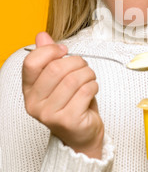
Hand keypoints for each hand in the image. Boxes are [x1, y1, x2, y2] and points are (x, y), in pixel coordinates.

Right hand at [22, 32, 103, 158]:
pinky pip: (85, 91)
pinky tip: (91, 90)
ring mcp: (50, 114)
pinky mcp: (69, 120)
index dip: (51, 51)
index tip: (64, 50)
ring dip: (88, 74)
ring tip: (89, 79)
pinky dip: (93, 86)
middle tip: (83, 67)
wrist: (81, 135)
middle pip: (56, 69)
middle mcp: (35, 104)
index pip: (32, 62)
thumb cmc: (71, 105)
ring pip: (73, 79)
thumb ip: (48, 57)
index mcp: (29, 91)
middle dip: (77, 62)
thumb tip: (42, 36)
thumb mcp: (57, 80)